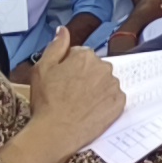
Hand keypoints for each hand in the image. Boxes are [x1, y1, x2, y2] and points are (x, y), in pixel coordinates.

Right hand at [4, 22, 124, 162]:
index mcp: (85, 55)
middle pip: (95, 68)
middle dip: (85, 77)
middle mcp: (104, 67)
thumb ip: (56, 46)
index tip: (63, 81)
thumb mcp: (42, 68)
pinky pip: (114, 98)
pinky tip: (91, 111)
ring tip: (80, 104)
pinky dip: (105, 103)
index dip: (70, 68)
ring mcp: (113, 86)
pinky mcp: (119, 103)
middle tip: (70, 94)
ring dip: (96, 90)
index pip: (81, 55)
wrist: (55, 132)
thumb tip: (63, 30)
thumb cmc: (47, 101)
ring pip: (105, 83)